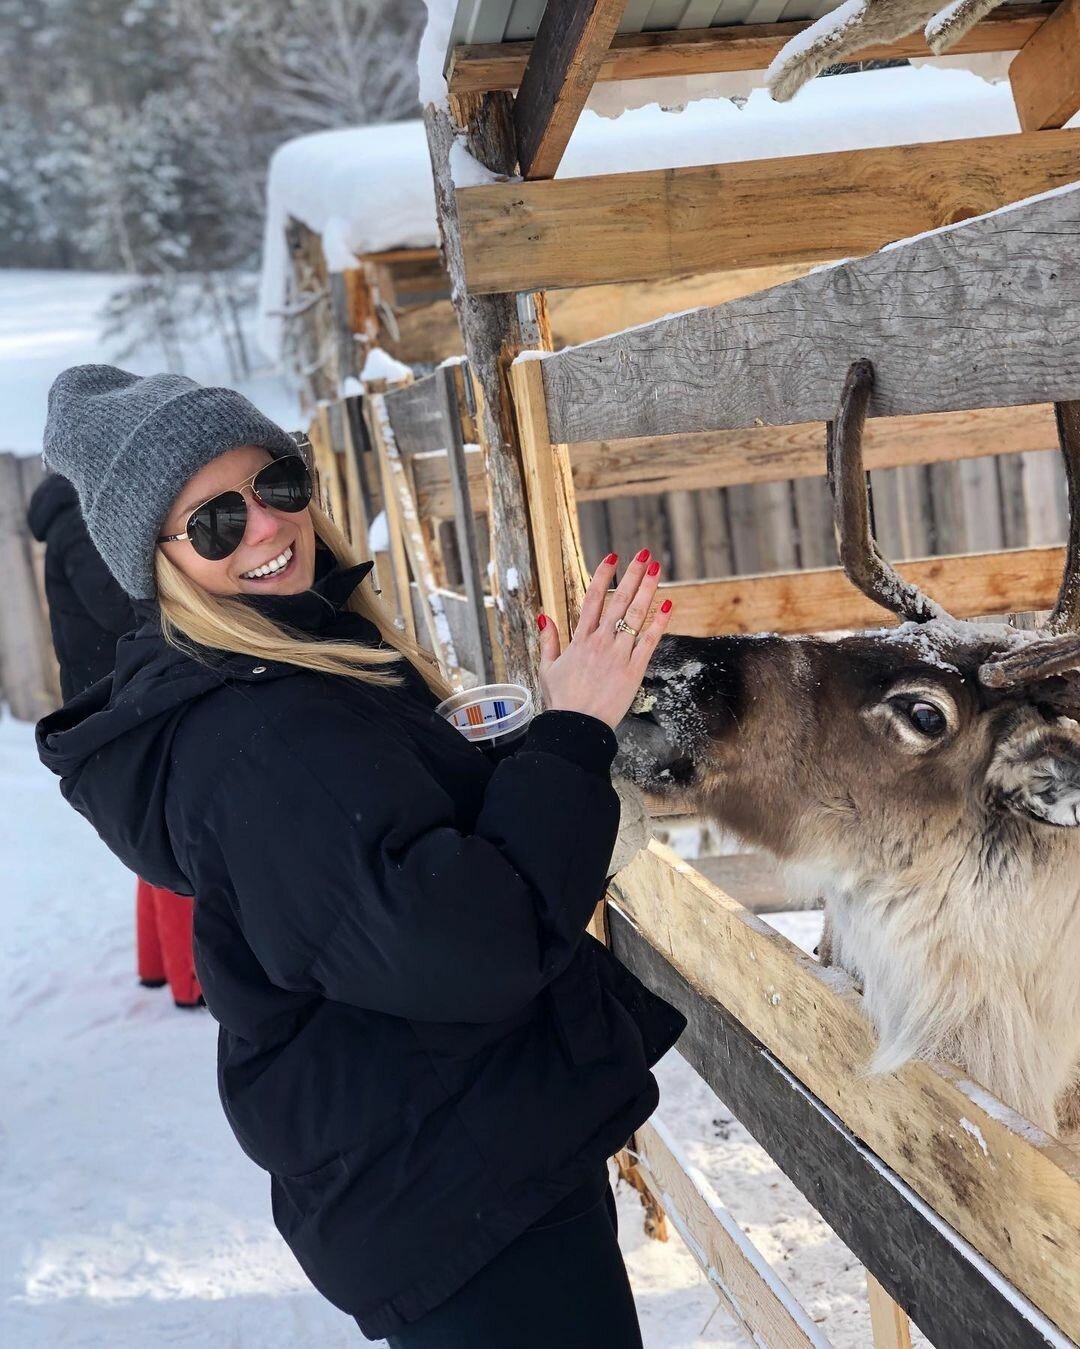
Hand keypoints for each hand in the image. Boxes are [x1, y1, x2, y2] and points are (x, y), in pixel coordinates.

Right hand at [537, 549, 673, 729]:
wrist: (577, 726)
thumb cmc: (562, 701)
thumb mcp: (547, 668)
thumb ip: (548, 641)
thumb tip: (544, 616)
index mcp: (579, 640)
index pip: (593, 599)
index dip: (603, 575)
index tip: (612, 556)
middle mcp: (600, 642)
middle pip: (619, 600)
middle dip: (633, 575)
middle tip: (644, 555)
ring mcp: (618, 654)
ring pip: (635, 615)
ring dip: (647, 590)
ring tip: (657, 569)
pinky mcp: (634, 670)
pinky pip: (649, 641)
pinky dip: (659, 621)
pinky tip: (668, 603)